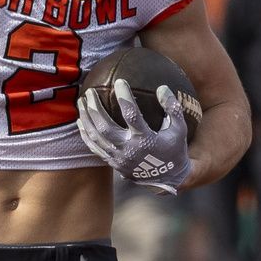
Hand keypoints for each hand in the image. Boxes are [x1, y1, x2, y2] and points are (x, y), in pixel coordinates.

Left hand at [77, 80, 191, 194]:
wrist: (168, 178)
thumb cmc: (174, 149)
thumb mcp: (180, 129)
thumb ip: (173, 108)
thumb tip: (162, 87)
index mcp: (146, 140)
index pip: (132, 115)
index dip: (125, 97)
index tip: (120, 82)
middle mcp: (129, 150)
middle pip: (105, 127)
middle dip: (95, 108)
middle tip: (90, 91)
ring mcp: (118, 158)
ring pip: (96, 137)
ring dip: (86, 118)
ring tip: (81, 101)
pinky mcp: (113, 163)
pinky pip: (94, 147)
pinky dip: (85, 134)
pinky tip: (81, 120)